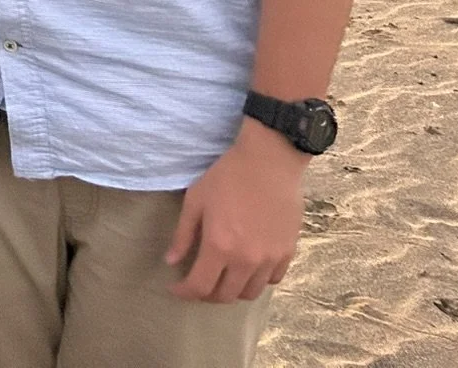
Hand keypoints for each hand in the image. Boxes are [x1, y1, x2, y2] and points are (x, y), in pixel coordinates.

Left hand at [165, 122, 307, 303]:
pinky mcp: (288, 251)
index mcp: (219, 246)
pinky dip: (258, 280)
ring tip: (222, 277)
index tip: (176, 288)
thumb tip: (170, 260)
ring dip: (233, 290)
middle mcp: (246, 260)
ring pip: (251, 293)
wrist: (268, 161)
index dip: (185, 292)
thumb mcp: (196, 201)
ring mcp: (270, 258)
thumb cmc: (227, 176)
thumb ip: (183, 235)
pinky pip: (273, 279)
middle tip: (197, 282)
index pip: (200, 286)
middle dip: (207, 294)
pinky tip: (248, 267)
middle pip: (226, 296)